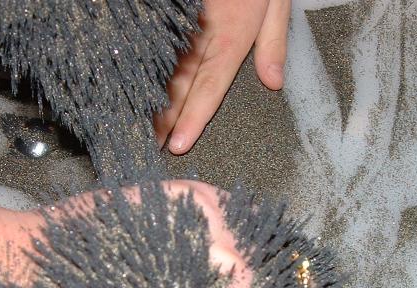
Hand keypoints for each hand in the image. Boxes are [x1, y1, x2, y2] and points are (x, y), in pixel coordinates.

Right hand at [155, 0, 290, 154]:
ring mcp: (182, 20)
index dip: (193, 118)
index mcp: (231, 33)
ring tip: (144, 125)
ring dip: (154, 97)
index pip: (209, 86)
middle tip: (153, 145)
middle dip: (165, 117)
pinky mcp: (172, 12)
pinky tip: (143, 86)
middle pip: (179, 83)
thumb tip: (273, 83)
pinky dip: (151, 68)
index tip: (178, 144)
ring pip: (164, 67)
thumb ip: (273, 41)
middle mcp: (201, 30)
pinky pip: (158, 45)